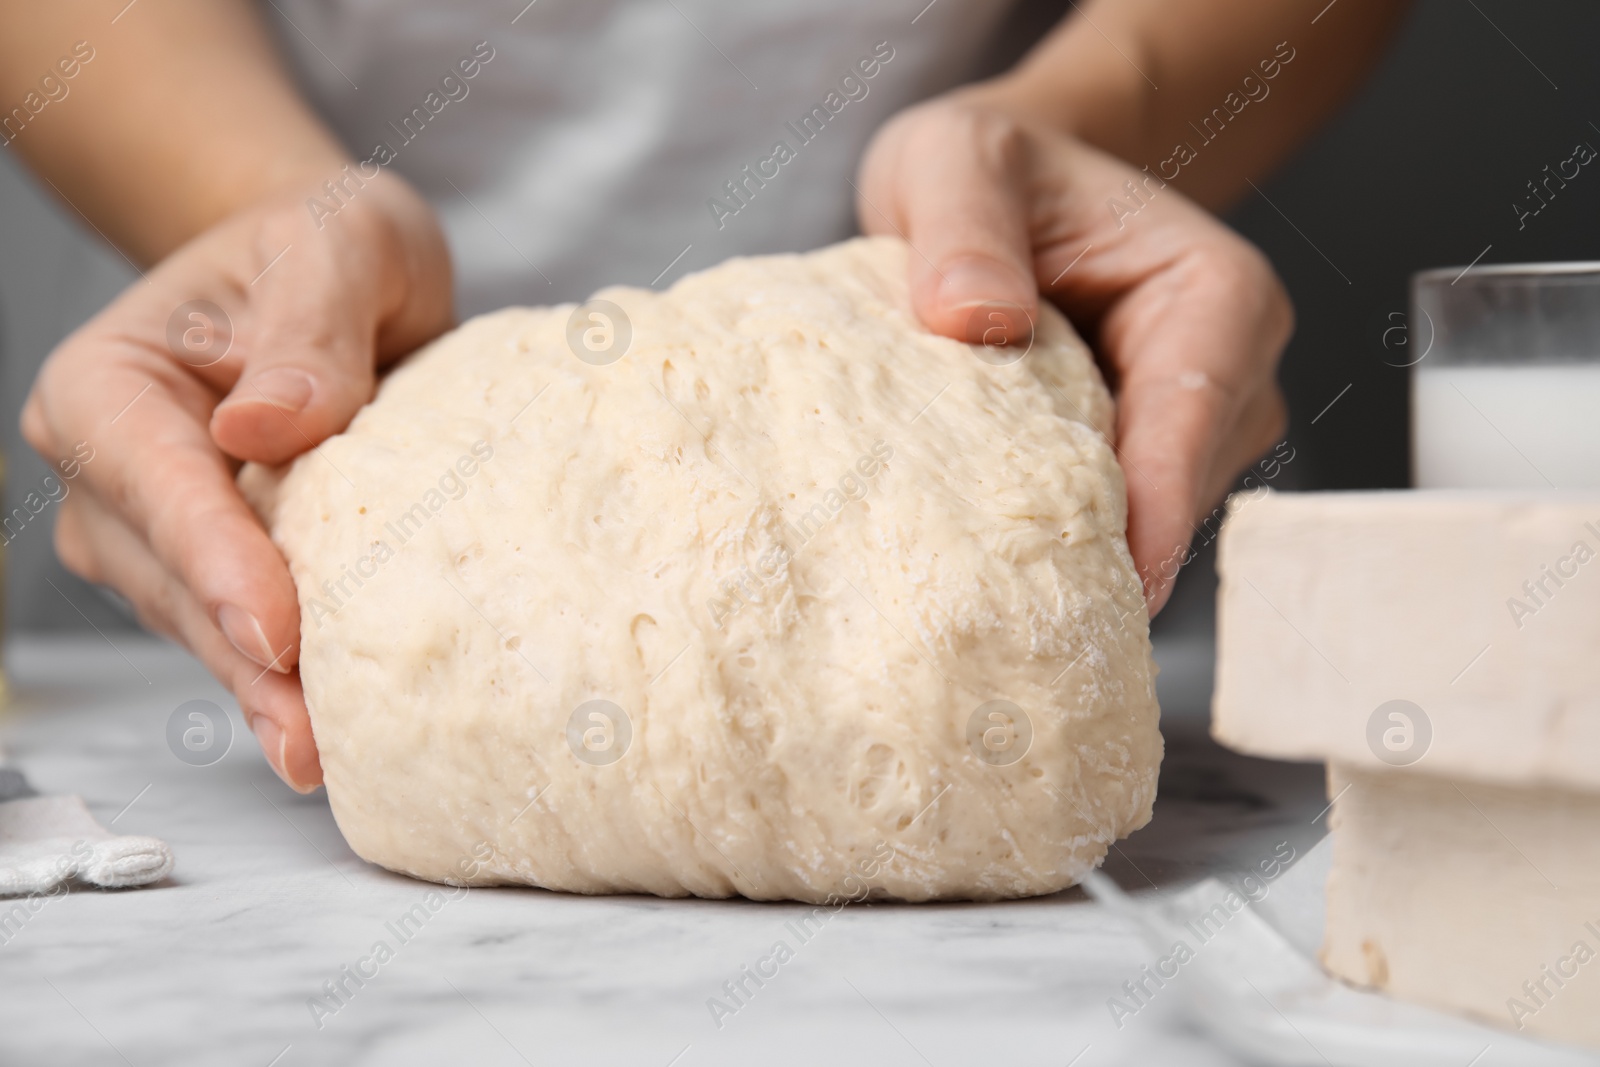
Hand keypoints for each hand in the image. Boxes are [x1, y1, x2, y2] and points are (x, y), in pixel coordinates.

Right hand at [22, 171, 452, 789]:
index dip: (215, 560)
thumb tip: (265, 426)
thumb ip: (308, 326)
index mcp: (109, 386)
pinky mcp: (217, 569)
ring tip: (323, 753)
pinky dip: (283, 683)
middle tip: (308, 733)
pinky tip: (326, 736)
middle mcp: (112, 471)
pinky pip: (242, 630)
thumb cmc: (324, 244)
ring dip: (263, 690)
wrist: (336, 274)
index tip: (274, 629)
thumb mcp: (334, 244)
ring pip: (201, 623)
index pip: (157, 482)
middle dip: (240, 656)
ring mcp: (157, 534)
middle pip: (172, 577)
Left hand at [857, 90, 1291, 612]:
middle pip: (1180, 490)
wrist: (997, 185)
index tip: (1125, 587)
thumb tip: (976, 319)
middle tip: (1012, 606)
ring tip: (987, 574)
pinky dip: (1060, 538)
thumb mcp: (956, 163)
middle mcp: (1230, 369)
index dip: (1154, 506)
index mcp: (1213, 293)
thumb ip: (965, 229)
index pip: (1189, 416)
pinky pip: (1116, 521)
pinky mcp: (1149, 463)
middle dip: (1104, 546)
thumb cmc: (991, 167)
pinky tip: (996, 553)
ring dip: (1077, 546)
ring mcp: (1197, 427)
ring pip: (1151, 520)